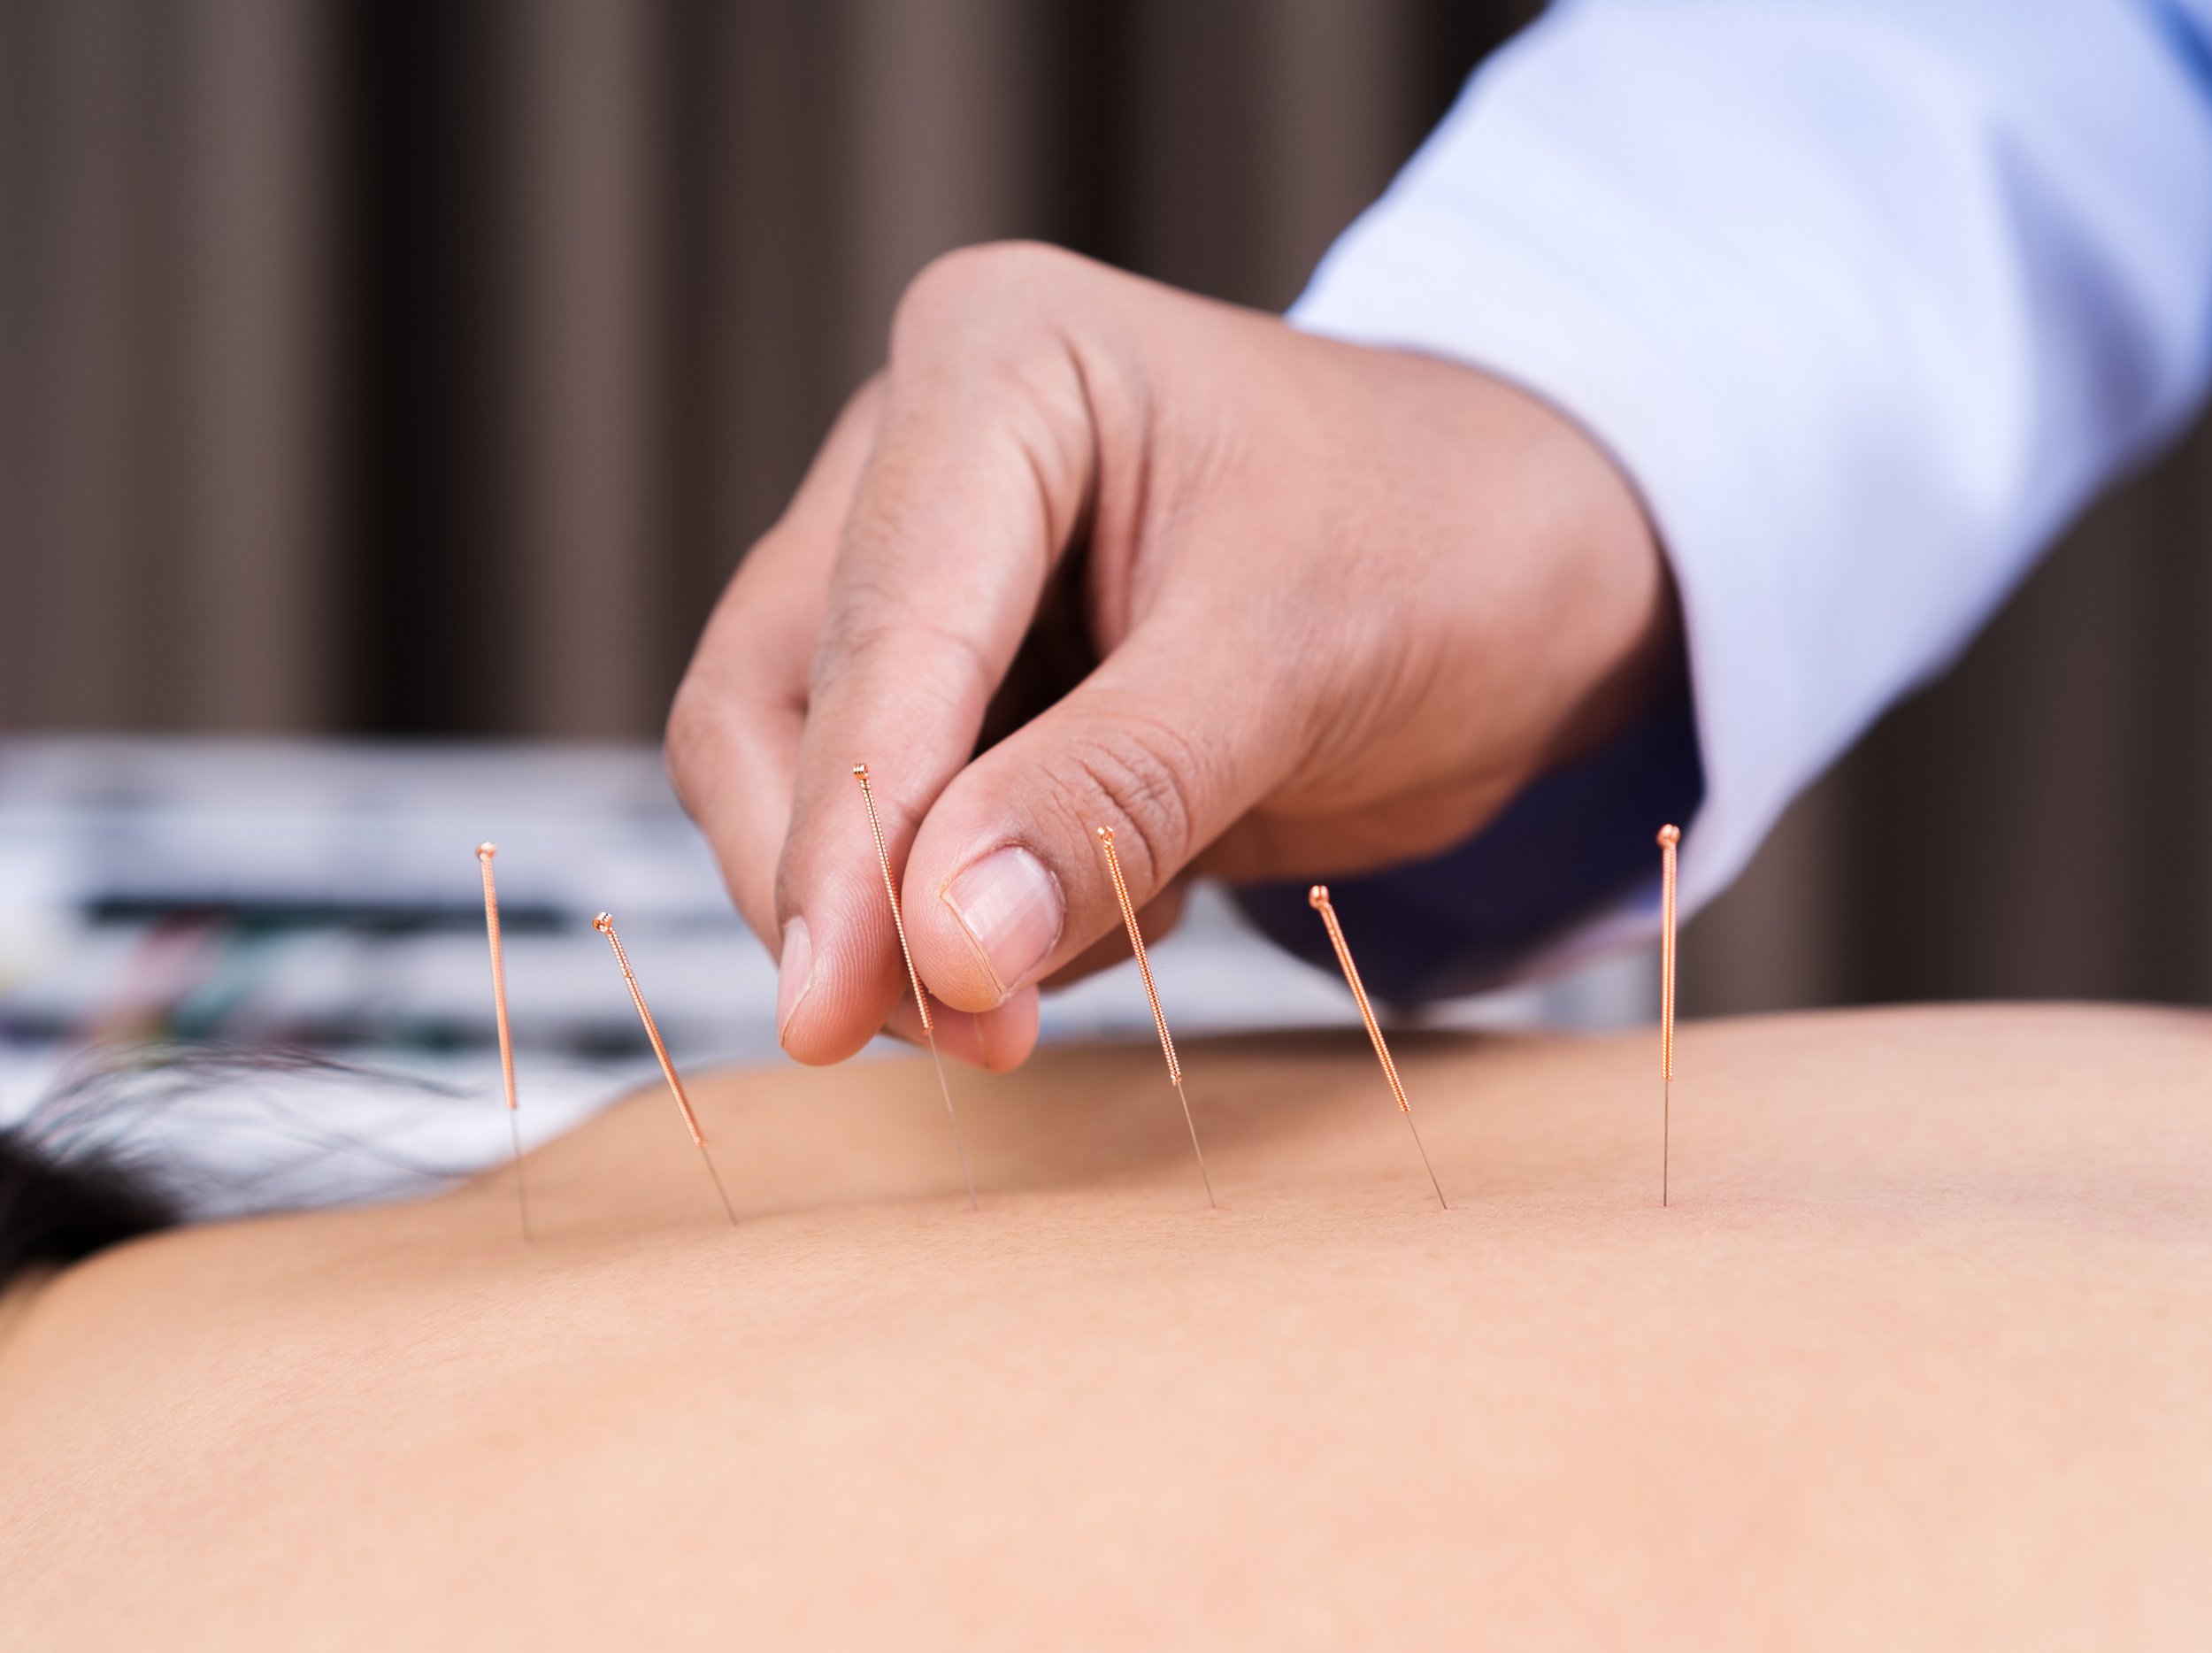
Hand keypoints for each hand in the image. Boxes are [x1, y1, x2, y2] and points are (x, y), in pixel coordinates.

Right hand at [669, 242, 1675, 1069]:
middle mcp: (925, 454)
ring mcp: (933, 580)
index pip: (876, 625)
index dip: (845, 830)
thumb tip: (942, 947)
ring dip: (921, 918)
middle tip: (970, 1035)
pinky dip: (985, 913)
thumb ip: (1114, 795)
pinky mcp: (965, 693)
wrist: (1533, 569)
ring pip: (811, 787)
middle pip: (777, 706)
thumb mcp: (1302, 658)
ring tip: (1126, 933)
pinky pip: (900, 839)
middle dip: (860, 890)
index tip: (838, 1004)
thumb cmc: (1447, 544)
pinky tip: (1138, 896)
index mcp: (998, 362)